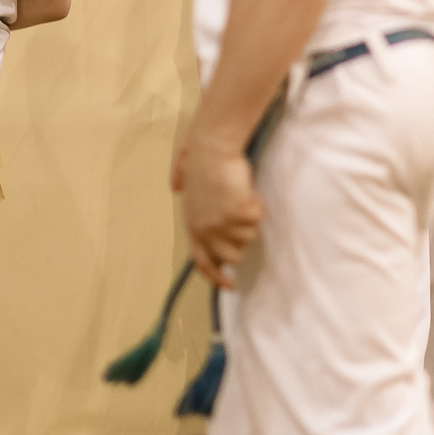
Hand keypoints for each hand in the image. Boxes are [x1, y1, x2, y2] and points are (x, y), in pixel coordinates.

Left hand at [173, 139, 262, 288]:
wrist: (212, 148)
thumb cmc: (201, 157)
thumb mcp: (187, 177)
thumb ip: (182, 185)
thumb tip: (176, 185)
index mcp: (192, 225)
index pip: (202, 261)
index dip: (216, 277)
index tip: (229, 285)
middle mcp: (205, 230)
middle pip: (233, 255)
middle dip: (240, 239)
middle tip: (240, 218)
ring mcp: (221, 224)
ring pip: (248, 236)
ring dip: (249, 219)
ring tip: (240, 197)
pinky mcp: (238, 214)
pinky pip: (257, 217)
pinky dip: (256, 205)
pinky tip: (246, 190)